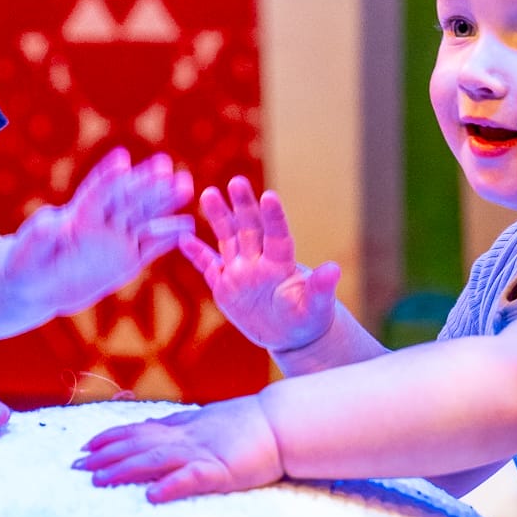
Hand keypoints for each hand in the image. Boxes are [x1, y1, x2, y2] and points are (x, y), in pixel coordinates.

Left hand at [0, 148, 193, 316]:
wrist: (33, 287)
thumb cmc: (20, 267)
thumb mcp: (23, 255)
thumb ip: (37, 237)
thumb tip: (50, 221)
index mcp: (76, 217)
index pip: (94, 193)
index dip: (107, 176)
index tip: (122, 158)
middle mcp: (100, 223)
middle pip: (125, 199)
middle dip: (145, 182)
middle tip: (165, 165)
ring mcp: (116, 239)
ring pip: (144, 217)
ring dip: (164, 201)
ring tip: (187, 184)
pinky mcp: (126, 259)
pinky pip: (150, 247)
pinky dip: (168, 237)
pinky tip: (188, 226)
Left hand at [73, 397, 284, 502]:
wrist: (281, 422)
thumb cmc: (247, 425)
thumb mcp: (205, 423)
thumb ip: (180, 429)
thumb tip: (153, 433)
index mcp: (181, 428)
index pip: (137, 431)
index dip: (109, 438)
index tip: (83, 447)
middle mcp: (184, 438)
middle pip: (136, 445)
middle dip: (103, 456)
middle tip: (74, 466)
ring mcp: (201, 453)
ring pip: (154, 460)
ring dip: (123, 469)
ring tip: (97, 480)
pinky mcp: (221, 470)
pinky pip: (192, 479)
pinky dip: (170, 486)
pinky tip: (151, 496)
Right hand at [177, 177, 341, 351]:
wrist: (293, 334)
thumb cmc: (310, 318)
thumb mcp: (317, 306)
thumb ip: (321, 287)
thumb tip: (334, 269)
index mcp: (281, 264)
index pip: (277, 236)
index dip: (274, 217)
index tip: (269, 196)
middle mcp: (259, 261)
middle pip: (249, 228)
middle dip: (243, 205)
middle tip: (237, 181)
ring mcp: (240, 271)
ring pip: (227, 238)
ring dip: (218, 217)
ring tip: (209, 193)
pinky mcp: (224, 286)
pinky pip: (208, 266)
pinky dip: (195, 253)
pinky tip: (182, 238)